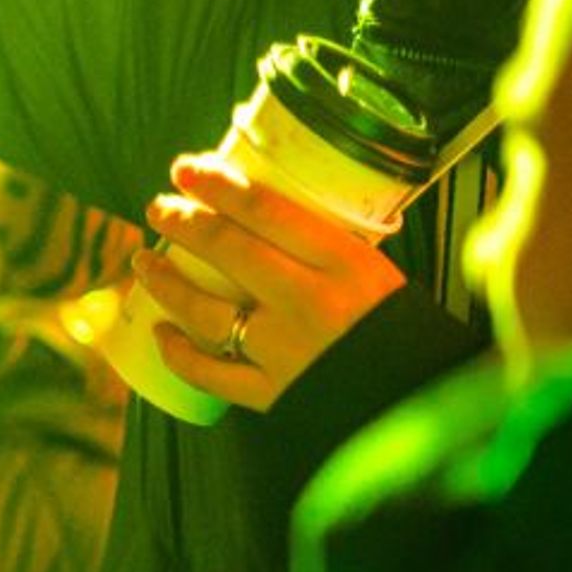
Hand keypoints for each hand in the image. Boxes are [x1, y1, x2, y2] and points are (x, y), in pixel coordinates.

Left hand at [137, 153, 406, 411]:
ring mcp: (286, 349)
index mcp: (346, 262)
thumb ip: (328, 252)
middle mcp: (311, 300)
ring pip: (206, 309)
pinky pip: (210, 372)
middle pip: (229, 250)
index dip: (218, 185)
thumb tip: (268, 220)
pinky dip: (178, 353)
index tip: (187, 170)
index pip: (268, 210)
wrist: (426, 401)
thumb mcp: (380, 273)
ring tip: (145, 260)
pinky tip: (159, 332)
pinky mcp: (273, 392)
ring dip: (166, 282)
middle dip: (183, 223)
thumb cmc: (405, 331)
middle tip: (159, 208)